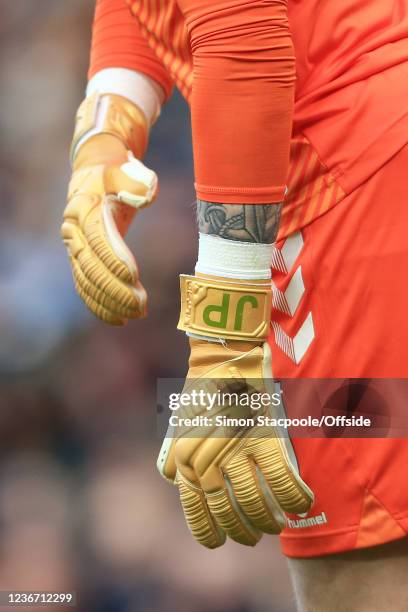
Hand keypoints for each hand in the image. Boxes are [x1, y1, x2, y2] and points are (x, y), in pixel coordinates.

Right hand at [61, 94, 157, 324]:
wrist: (94, 174)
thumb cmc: (117, 172)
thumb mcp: (128, 169)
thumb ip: (138, 180)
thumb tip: (147, 193)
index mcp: (84, 207)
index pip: (98, 239)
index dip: (114, 259)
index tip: (134, 278)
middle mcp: (73, 230)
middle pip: (92, 266)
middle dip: (115, 289)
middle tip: (141, 306)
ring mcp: (73, 247)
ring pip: (87, 282)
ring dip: (110, 302)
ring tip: (136, 315)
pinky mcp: (79, 259)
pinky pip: (85, 287)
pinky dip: (99, 305)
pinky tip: (119, 319)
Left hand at [158, 336, 313, 547]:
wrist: (224, 359)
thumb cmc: (202, 394)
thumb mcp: (178, 426)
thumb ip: (175, 457)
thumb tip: (176, 483)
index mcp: (185, 460)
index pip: (196, 511)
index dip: (209, 533)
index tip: (220, 543)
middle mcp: (208, 460)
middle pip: (229, 513)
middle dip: (242, 532)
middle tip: (252, 536)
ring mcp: (238, 451)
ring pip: (256, 504)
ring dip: (269, 522)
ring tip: (275, 525)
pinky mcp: (265, 438)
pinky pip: (284, 482)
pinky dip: (295, 498)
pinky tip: (302, 505)